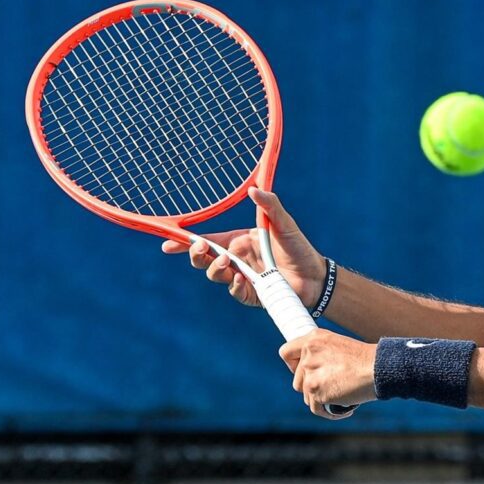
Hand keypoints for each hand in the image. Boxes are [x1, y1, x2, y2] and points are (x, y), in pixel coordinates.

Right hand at [161, 188, 326, 306]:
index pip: (206, 241)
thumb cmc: (299, 248)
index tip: (167, 243)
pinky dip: (234, 285)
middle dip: (195, 255)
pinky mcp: (251, 294)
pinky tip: (240, 279)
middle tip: (200, 249)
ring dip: (215, 269)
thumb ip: (270, 206)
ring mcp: (242, 278)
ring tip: (227, 262)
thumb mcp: (284, 224)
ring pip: (215, 275)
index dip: (185, 243)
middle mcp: (237, 260)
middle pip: (203, 260)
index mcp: (239, 242)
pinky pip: (235, 291)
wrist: (316, 275)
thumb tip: (253, 189)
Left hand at [279, 328, 376, 418]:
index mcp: (313, 339)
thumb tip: (308, 371)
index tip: (305, 372)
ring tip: (340, 397)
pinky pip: (316, 408)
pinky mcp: (316, 391)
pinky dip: (330, 412)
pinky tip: (344, 408)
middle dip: (312, 387)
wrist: (379, 368)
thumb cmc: (365, 359)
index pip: (286, 353)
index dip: (293, 365)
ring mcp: (311, 373)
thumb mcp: (338, 345)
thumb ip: (319, 354)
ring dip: (321, 400)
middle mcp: (308, 354)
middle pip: (297, 380)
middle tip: (331, 387)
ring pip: (306, 395)